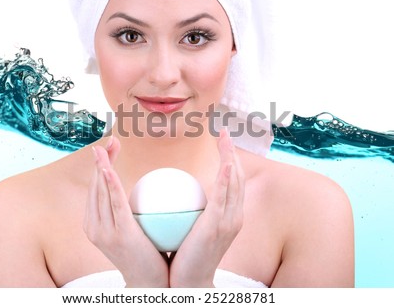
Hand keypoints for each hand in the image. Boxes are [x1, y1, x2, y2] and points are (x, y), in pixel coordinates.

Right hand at [83, 137, 168, 286]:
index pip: (96, 188)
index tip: (111, 148)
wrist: (149, 283)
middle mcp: (93, 226)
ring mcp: (103, 231)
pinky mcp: (117, 234)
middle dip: (100, 161)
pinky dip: (109, 184)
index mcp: (94, 223)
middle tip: (110, 141)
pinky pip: (114, 203)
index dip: (101, 165)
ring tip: (105, 147)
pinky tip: (108, 168)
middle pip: (95, 186)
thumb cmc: (145, 254)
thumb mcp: (134, 230)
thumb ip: (132, 210)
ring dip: (101, 166)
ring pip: (100, 191)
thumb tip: (145, 187)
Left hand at [169, 129, 245, 286]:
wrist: (190, 282)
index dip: (230, 160)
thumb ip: (192, 210)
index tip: (222, 143)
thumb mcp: (194, 229)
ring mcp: (229, 221)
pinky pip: (223, 198)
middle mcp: (235, 216)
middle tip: (224, 133)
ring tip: (225, 138)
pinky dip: (226, 179)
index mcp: (230, 215)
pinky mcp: (218, 227)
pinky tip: (224, 164)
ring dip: (231, 158)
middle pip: (238, 177)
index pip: (232, 181)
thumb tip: (177, 192)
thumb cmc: (187, 255)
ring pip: (234, 183)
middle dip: (233, 153)